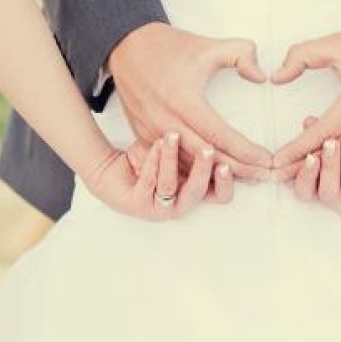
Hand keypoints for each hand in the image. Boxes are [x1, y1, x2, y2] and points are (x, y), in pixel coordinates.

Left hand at [83, 131, 234, 218]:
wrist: (111, 172)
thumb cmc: (148, 162)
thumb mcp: (178, 153)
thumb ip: (198, 149)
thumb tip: (224, 132)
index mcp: (192, 193)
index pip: (219, 195)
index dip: (226, 181)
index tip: (229, 161)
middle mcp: (178, 205)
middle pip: (197, 191)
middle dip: (203, 169)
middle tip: (207, 149)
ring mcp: (157, 208)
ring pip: (169, 185)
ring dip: (172, 159)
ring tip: (173, 135)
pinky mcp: (137, 204)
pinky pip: (148, 181)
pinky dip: (154, 160)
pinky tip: (157, 143)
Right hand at [108, 23, 272, 181]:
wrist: (127, 46)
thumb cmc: (170, 47)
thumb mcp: (210, 45)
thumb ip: (242, 54)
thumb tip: (261, 77)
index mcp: (184, 101)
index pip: (220, 136)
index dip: (246, 151)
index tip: (266, 158)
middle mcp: (166, 122)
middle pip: (207, 157)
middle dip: (239, 169)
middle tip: (264, 174)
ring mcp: (152, 132)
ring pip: (189, 165)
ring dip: (217, 175)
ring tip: (246, 177)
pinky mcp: (143, 137)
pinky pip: (172, 162)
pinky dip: (193, 172)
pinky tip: (213, 176)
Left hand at [269, 28, 340, 178]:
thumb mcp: (335, 43)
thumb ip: (300, 56)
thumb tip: (276, 77)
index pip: (323, 132)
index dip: (298, 148)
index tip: (278, 160)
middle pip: (337, 152)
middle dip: (306, 164)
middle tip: (281, 174)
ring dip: (329, 168)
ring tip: (302, 169)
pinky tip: (333, 163)